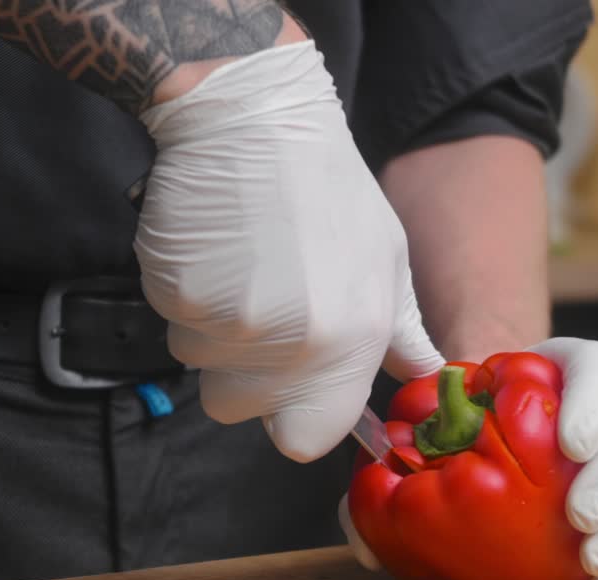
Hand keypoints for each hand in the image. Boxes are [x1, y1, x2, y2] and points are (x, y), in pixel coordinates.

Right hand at [135, 41, 441, 461]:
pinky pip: (172, 324)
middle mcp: (295, 344)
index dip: (292, 420)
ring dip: (211, 330)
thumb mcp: (386, 257)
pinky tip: (211, 252)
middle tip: (258, 308)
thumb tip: (426, 380)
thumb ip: (400, 333)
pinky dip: (184, 297)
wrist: (254, 120)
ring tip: (238, 267)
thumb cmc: (327, 189)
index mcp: (352, 341)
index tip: (289, 389)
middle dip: (241, 372)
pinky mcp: (179, 295)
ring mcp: (231, 322)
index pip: (305, 441)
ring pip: (200, 365)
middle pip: (239, 409)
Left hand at [338, 338, 597, 579]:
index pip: (597, 363)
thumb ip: (390, 469)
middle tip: (579, 516)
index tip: (569, 444)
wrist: (490, 440)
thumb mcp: (428, 427)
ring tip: (590, 562)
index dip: (594, 397)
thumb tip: (363, 534)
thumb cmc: (457, 426)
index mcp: (565, 366)